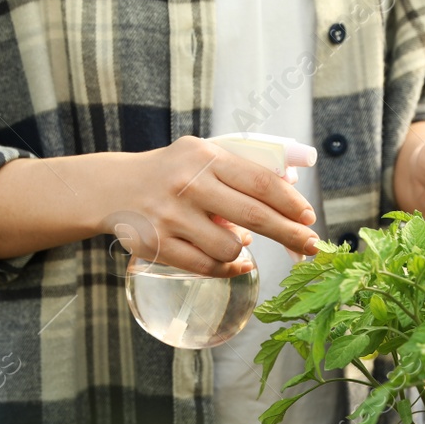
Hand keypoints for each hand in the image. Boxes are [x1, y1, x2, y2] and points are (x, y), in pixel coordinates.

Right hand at [105, 136, 318, 276]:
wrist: (113, 188)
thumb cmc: (172, 172)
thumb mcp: (204, 156)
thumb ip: (244, 167)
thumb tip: (293, 181)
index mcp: (206, 157)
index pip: (260, 182)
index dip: (291, 203)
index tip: (309, 217)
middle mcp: (189, 185)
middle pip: (254, 216)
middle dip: (289, 234)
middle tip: (311, 246)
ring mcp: (171, 217)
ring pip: (230, 247)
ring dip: (242, 249)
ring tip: (237, 240)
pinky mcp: (157, 244)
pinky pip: (207, 266)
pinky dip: (228, 268)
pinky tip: (237, 262)